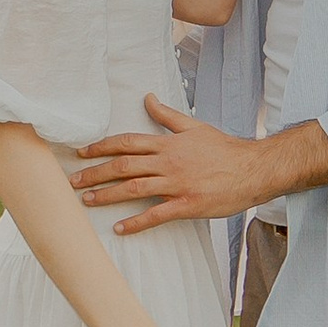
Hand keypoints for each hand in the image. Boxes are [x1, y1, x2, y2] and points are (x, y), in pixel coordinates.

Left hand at [73, 94, 268, 231]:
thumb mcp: (194, 127)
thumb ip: (167, 115)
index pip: (127, 142)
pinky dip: (136, 223)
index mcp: (168, 144)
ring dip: (108, 195)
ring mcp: (177, 185)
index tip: (82, 153)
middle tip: (73, 182)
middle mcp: (168, 163)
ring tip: (88, 201)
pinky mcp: (188, 205)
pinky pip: (157, 215)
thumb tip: (147, 98)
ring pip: (135, 189)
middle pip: (124, 166)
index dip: (101, 147)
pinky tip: (120, 228)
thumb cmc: (225, 149)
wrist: (254, 169)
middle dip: (95, 173)